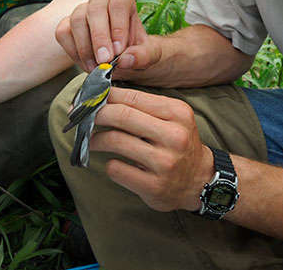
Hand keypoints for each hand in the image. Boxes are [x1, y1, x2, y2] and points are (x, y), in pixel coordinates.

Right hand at [56, 0, 160, 73]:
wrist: (122, 58)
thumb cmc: (135, 50)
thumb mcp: (149, 55)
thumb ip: (143, 55)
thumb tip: (126, 59)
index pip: (118, 4)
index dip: (118, 27)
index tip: (119, 50)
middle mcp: (100, 1)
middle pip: (95, 10)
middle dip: (99, 37)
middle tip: (105, 60)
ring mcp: (81, 11)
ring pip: (77, 20)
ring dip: (86, 47)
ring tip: (97, 67)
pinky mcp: (67, 25)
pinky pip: (63, 33)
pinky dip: (73, 51)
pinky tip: (87, 64)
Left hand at [89, 86, 213, 211]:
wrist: (200, 180)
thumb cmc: (177, 143)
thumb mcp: (171, 118)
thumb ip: (142, 106)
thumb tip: (101, 96)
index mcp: (177, 112)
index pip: (131, 97)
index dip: (104, 96)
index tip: (87, 98)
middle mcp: (174, 136)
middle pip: (120, 116)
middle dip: (95, 114)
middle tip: (82, 117)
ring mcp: (165, 163)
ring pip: (115, 141)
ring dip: (96, 140)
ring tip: (91, 141)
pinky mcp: (154, 186)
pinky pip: (116, 169)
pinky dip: (108, 163)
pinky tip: (112, 162)